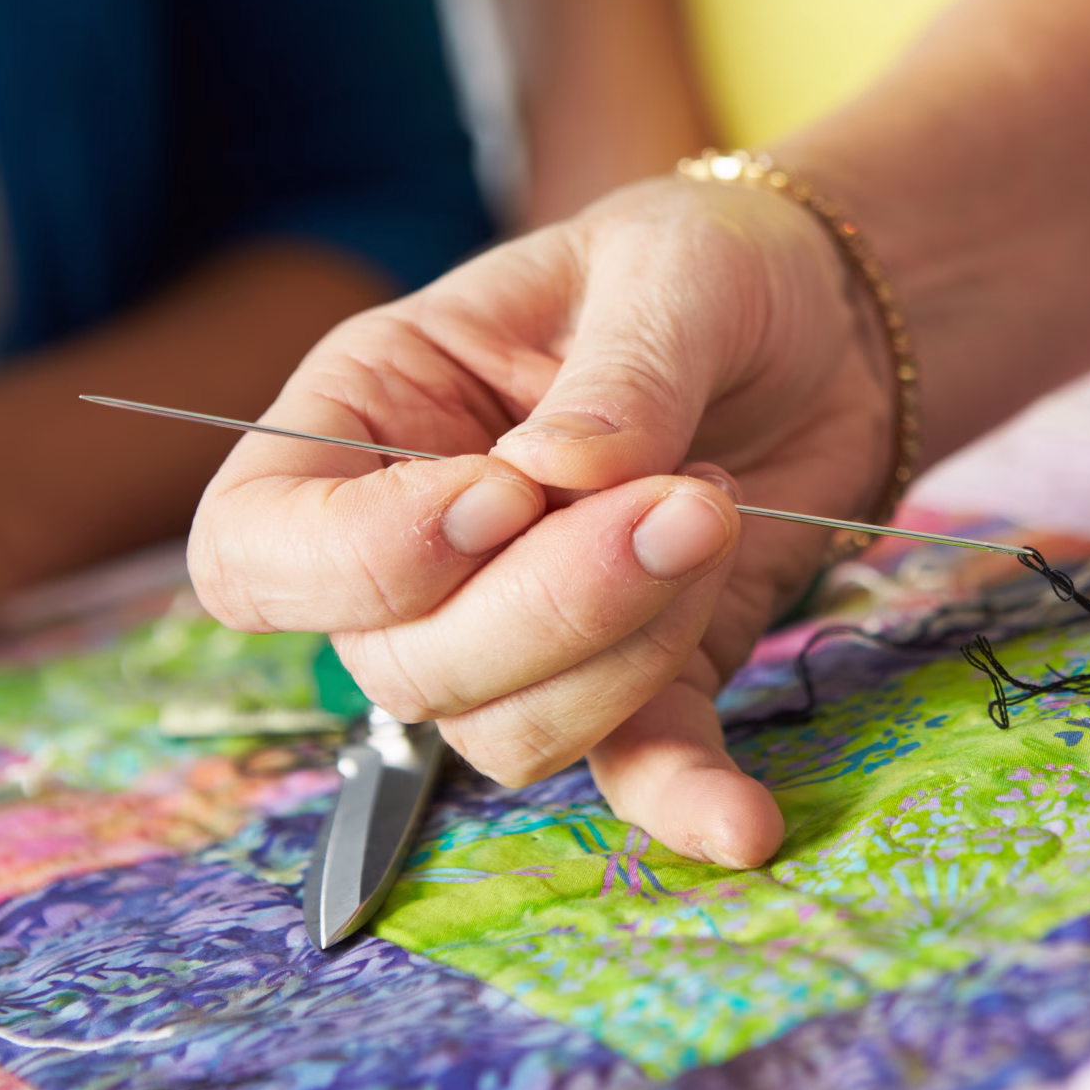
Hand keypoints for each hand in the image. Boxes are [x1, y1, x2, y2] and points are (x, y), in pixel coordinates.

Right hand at [190, 176, 893, 865]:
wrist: (832, 322)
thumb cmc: (711, 265)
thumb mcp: (665, 272)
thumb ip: (617, 376)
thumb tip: (559, 480)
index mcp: (374, 417)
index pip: (257, 549)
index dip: (358, 560)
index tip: (503, 495)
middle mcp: (425, 545)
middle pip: (402, 663)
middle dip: (550, 604)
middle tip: (690, 497)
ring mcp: (527, 628)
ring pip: (506, 730)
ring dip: (627, 652)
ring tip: (720, 512)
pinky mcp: (643, 677)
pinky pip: (632, 769)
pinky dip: (684, 799)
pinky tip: (745, 824)